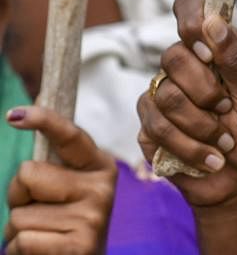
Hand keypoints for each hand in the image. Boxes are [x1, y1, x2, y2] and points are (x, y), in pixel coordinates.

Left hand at [4, 106, 115, 254]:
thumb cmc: (62, 226)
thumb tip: (27, 138)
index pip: (70, 136)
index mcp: (99, 166)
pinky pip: (21, 241)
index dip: (44, 120)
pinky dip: (19, 251)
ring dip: (17, 231)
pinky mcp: (79, 246)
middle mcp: (102, 187)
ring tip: (43, 237)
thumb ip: (50, 170)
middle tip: (39, 213)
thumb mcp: (63, 192)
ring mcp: (93, 217)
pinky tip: (42, 253)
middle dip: (18, 196)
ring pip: (19, 214)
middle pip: (28, 174)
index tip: (15, 115)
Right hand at [137, 0, 236, 208]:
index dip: (190, 19)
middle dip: (205, 90)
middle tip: (227, 108)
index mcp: (215, 51)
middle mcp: (185, 68)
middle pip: (172, 56)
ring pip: (165, 96)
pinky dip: (189, 147)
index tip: (207, 48)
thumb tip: (215, 22)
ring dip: (201, 125)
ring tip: (224, 140)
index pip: (188, 9)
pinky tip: (210, 157)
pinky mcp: (148, 128)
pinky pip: (155, 128)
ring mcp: (162, 96)